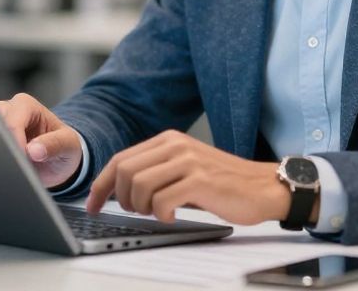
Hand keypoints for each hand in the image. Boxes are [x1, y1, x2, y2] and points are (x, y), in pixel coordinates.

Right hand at [0, 93, 83, 187]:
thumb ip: (54, 145)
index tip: (24, 160)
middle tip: (18, 166)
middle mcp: (8, 112)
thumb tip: (33, 150)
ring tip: (15, 168)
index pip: (12, 123)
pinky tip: (8, 170)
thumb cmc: (64, 146)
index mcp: (26, 105)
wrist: (58, 161)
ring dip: (0, 156)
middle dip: (5, 149)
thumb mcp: (68, 144)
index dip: (16, 144)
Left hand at [86, 130, 296, 225]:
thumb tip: (120, 190)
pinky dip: (160, 215)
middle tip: (134, 212)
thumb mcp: (186, 169)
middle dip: (120, 198)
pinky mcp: (200, 180)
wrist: (264, 186)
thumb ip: (157, 172)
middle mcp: (175, 145)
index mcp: (169, 140)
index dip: (101, 185)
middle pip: (124, 171)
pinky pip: (162, 201)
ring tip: (156, 214)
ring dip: (140, 208)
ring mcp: (188, 161)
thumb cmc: (224, 183)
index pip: (120, 159)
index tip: (92, 204)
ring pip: (138, 185)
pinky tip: (172, 217)